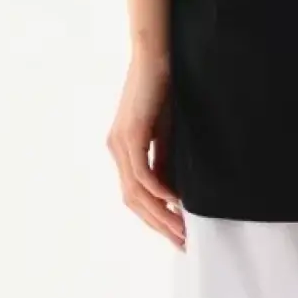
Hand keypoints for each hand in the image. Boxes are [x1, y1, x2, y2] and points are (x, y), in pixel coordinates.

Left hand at [106, 52, 185, 249]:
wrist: (155, 56)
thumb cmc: (161, 90)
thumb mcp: (164, 132)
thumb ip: (163, 161)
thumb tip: (171, 193)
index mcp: (122, 151)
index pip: (134, 196)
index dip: (154, 218)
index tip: (176, 234)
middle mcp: (116, 151)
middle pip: (132, 201)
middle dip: (158, 224)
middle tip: (182, 241)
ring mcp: (120, 144)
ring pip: (135, 192)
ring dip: (159, 213)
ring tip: (181, 228)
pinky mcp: (131, 134)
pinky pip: (141, 172)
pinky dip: (157, 190)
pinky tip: (174, 200)